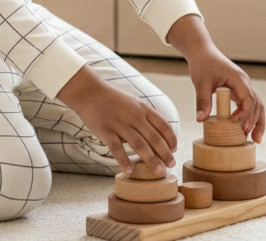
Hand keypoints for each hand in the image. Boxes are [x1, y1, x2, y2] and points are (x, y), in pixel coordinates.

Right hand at [57, 64, 175, 175]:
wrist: (90, 92)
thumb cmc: (113, 99)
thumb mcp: (133, 102)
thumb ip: (145, 116)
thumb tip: (159, 135)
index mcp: (142, 108)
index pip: (162, 124)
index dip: (171, 138)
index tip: (175, 150)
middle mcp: (134, 116)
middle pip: (154, 137)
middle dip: (165, 153)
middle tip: (171, 166)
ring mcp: (120, 124)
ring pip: (139, 145)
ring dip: (151, 160)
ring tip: (159, 172)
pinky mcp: (106, 131)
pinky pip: (117, 149)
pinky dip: (124, 161)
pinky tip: (130, 172)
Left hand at [167, 15, 265, 142]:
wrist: (201, 51)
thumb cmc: (202, 63)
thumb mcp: (201, 82)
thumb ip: (202, 100)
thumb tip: (200, 120)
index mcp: (238, 78)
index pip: (249, 99)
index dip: (245, 113)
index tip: (235, 123)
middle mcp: (244, 82)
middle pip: (258, 104)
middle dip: (257, 122)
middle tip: (253, 139)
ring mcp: (242, 86)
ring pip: (256, 105)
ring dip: (257, 121)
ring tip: (256, 139)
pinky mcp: (238, 90)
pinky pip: (248, 104)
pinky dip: (250, 116)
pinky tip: (246, 129)